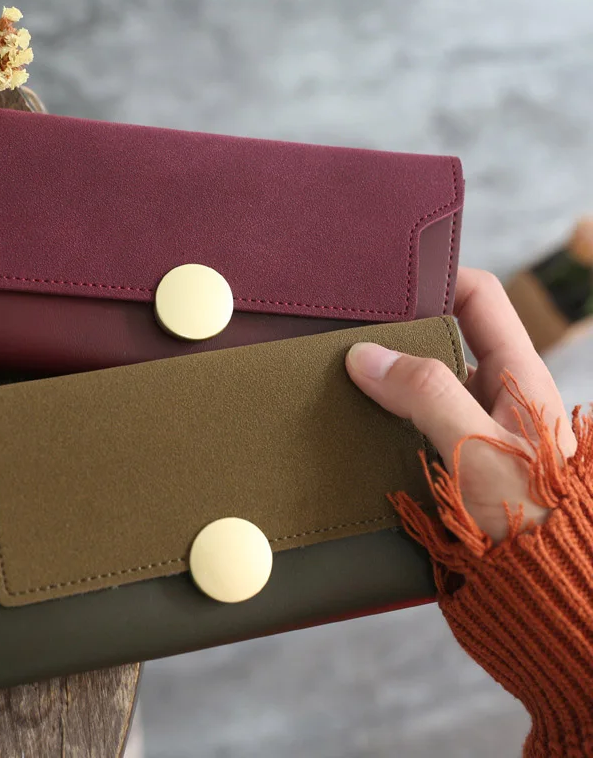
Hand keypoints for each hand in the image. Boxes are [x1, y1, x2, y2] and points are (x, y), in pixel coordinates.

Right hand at [345, 267, 576, 542]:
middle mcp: (489, 395)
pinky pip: (401, 426)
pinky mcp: (441, 463)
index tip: (388, 281)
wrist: (542, 594)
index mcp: (516, 375)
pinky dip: (374, 421)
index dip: (440, 278)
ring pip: (413, 386)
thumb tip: (364, 356)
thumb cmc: (532, 519)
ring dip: (378, 382)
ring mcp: (464, 429)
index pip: (480, 299)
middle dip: (393, 334)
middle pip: (437, 340)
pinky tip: (344, 422)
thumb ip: (425, 394)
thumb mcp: (479, 445)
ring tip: (331, 375)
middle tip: (343, 331)